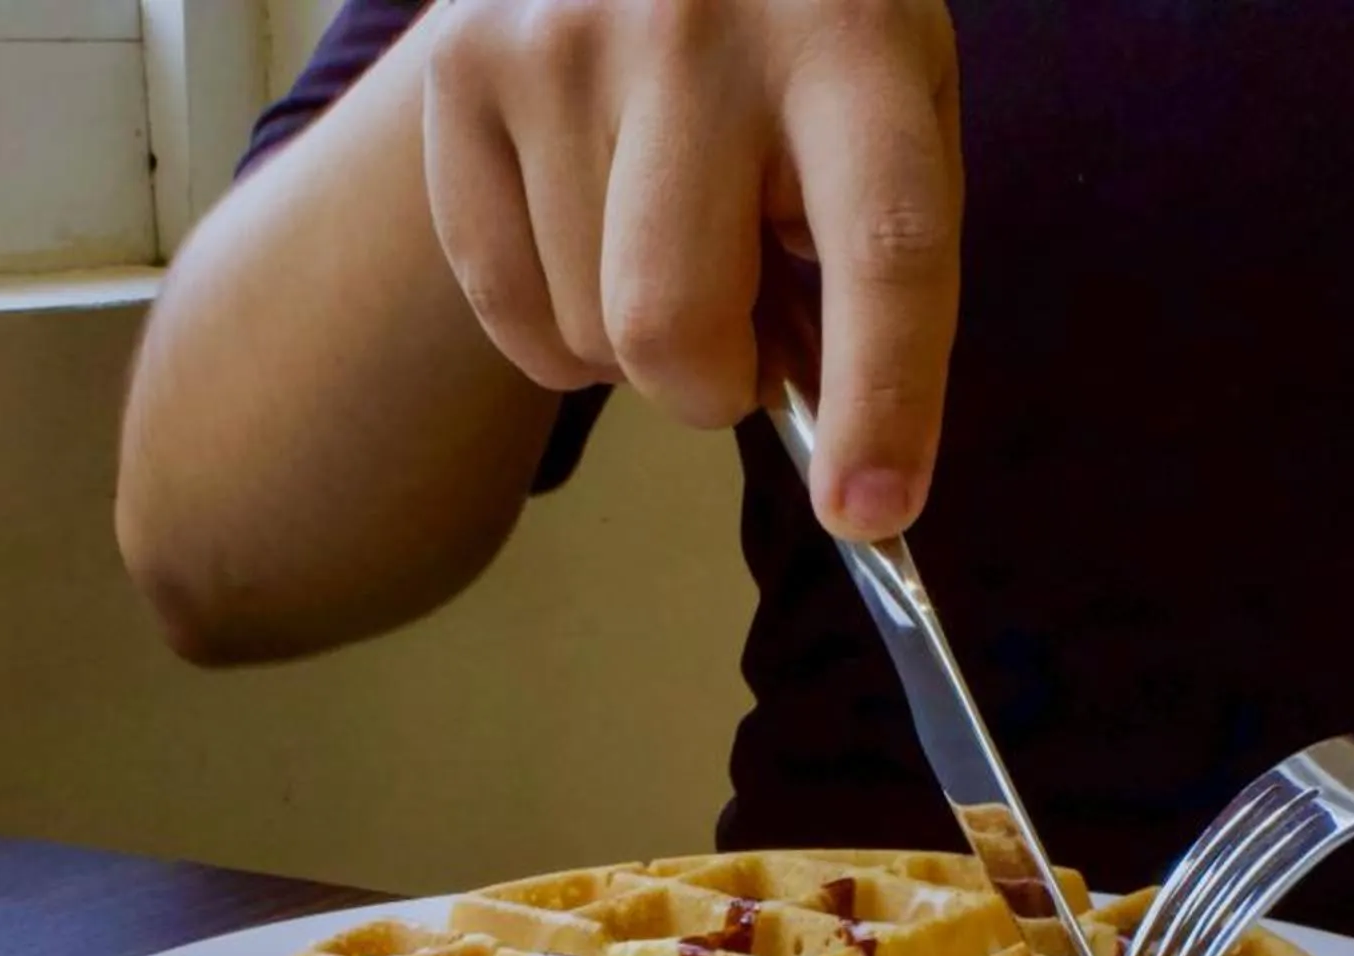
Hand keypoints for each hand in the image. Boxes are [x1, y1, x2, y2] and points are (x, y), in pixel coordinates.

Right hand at [421, 0, 959, 538]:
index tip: (867, 509)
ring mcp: (556, 41)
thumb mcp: (892, 95)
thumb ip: (877, 258)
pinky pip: (505, 307)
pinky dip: (558, 328)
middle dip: (714, 385)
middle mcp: (692, 26)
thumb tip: (839, 452)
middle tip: (744, 336)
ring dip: (638, 342)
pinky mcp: (462, 70)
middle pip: (672, 326)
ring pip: (587, 334)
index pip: (881, 244)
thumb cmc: (802, 26)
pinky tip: (593, 236)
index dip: (883, 397)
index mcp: (847, 33)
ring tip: (669, 232)